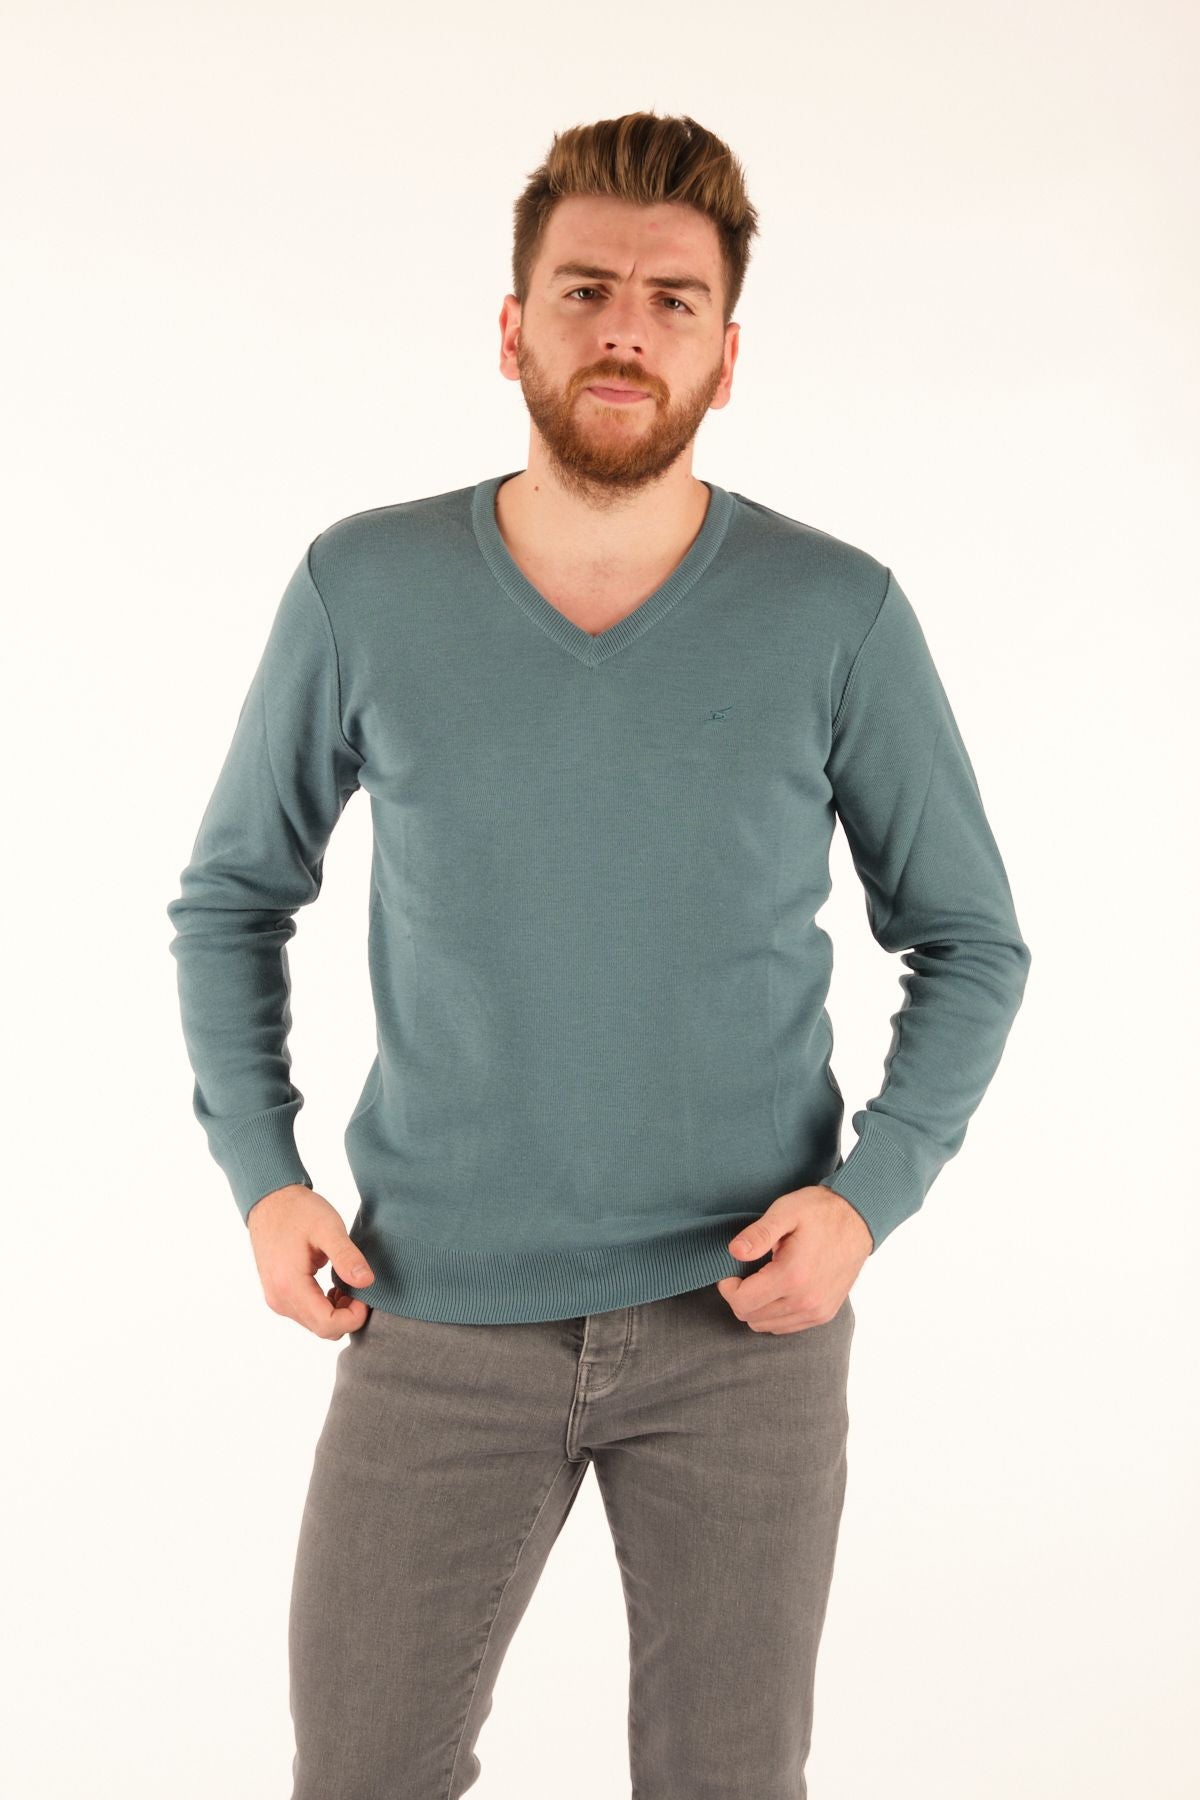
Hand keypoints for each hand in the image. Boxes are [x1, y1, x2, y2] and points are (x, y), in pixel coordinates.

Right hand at [246, 1184, 375, 1338]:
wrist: (270, 1201)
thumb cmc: (299, 1211)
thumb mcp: (328, 1228)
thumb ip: (347, 1256)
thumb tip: (367, 1282)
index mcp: (290, 1286)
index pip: (327, 1325)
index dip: (353, 1317)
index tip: (366, 1295)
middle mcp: (280, 1300)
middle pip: (322, 1329)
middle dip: (348, 1315)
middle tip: (361, 1287)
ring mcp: (277, 1299)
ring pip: (315, 1324)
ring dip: (337, 1311)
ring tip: (349, 1283)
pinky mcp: (278, 1294)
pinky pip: (307, 1314)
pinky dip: (325, 1307)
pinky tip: (335, 1286)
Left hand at [715, 1184, 872, 1332]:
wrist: (858, 1219)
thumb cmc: (819, 1212)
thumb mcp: (785, 1211)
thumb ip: (758, 1234)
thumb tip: (734, 1252)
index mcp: (792, 1277)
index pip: (742, 1303)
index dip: (728, 1287)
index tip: (732, 1269)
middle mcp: (806, 1301)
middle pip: (750, 1317)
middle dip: (740, 1296)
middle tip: (747, 1271)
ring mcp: (817, 1311)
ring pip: (766, 1325)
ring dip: (757, 1305)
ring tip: (765, 1277)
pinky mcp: (824, 1314)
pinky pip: (785, 1326)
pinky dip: (774, 1312)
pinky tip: (779, 1288)